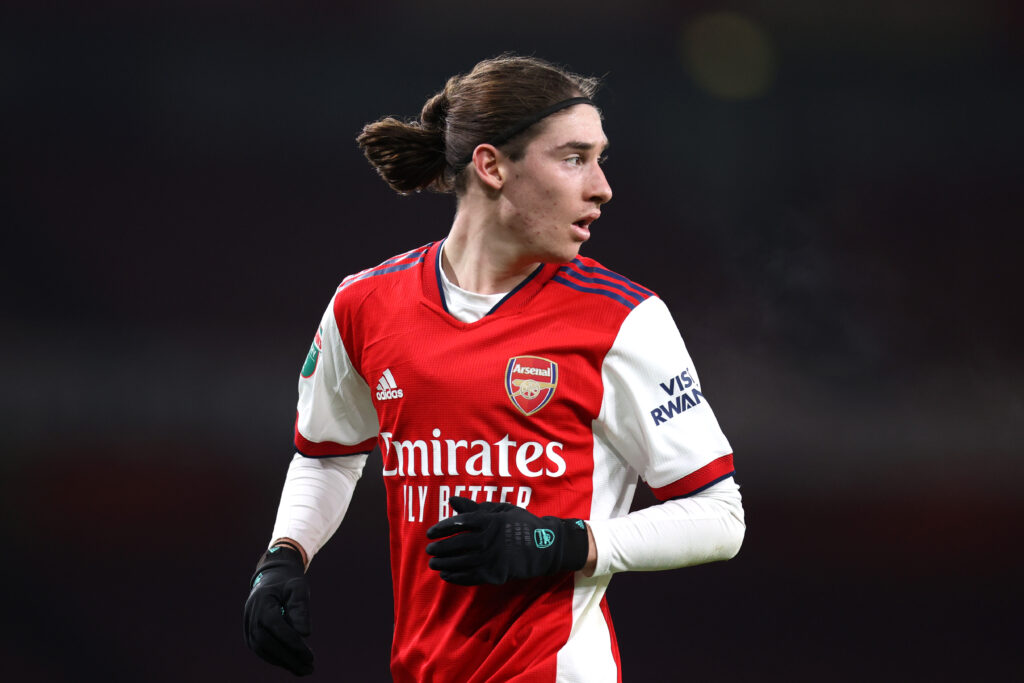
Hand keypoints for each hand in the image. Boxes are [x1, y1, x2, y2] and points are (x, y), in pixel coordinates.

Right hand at [243, 545, 313, 675]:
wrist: (271, 580)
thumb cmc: (288, 584)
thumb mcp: (298, 587)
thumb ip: (301, 608)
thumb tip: (305, 633)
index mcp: (262, 602)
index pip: (275, 626)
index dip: (291, 642)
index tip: (308, 654)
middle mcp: (251, 617)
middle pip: (268, 643)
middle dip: (289, 658)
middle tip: (310, 668)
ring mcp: (248, 628)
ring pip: (264, 651)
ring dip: (284, 662)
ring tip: (305, 670)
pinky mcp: (251, 637)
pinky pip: (263, 651)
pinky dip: (278, 659)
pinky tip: (295, 664)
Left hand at [425, 496, 588, 584]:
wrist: (545, 546)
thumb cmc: (521, 524)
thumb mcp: (501, 510)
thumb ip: (475, 508)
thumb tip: (451, 500)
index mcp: (490, 521)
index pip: (459, 523)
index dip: (442, 528)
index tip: (430, 533)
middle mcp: (489, 539)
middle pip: (457, 544)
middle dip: (440, 548)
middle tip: (428, 550)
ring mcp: (493, 558)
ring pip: (462, 562)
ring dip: (444, 564)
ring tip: (433, 564)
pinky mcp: (496, 574)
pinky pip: (471, 577)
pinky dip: (456, 577)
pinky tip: (446, 575)